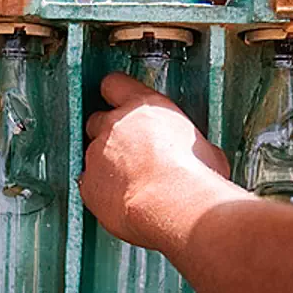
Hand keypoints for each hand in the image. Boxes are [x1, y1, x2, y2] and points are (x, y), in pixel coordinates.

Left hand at [80, 74, 235, 252]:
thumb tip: (200, 155)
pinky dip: (101, 192)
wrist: (173, 208)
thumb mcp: (204, 148)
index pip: (115, 84)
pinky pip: (89, 185)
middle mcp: (114, 125)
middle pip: (98, 120)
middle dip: (109, 134)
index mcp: (145, 107)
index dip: (116, 94)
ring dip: (107, 166)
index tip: (121, 101)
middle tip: (131, 151)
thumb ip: (186, 143)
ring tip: (132, 184)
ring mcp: (96, 154)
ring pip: (93, 155)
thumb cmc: (194, 178)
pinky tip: (121, 202)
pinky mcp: (88, 184)